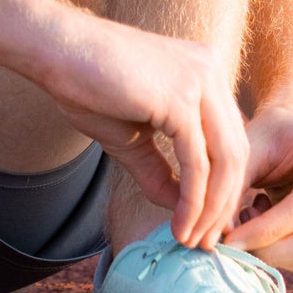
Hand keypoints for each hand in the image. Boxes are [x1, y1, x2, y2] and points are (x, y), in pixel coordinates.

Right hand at [40, 16, 248, 251]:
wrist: (56, 50)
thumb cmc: (87, 84)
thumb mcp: (131, 135)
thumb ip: (159, 169)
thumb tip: (177, 209)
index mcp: (204, 73)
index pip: (229, 138)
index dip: (223, 186)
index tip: (206, 223)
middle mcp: (211, 71)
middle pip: (236, 151)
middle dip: (223, 204)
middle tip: (205, 241)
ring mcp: (200, 81)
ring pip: (225, 160)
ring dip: (211, 209)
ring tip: (191, 240)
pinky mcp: (181, 98)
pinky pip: (198, 162)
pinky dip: (193, 200)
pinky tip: (180, 224)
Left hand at [222, 105, 292, 273]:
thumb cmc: (271, 135)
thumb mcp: (248, 149)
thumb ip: (231, 188)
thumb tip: (216, 237)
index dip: (264, 231)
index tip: (228, 241)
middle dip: (275, 250)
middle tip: (236, 243)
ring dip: (276, 250)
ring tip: (250, 213)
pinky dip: (282, 250)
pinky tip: (265, 218)